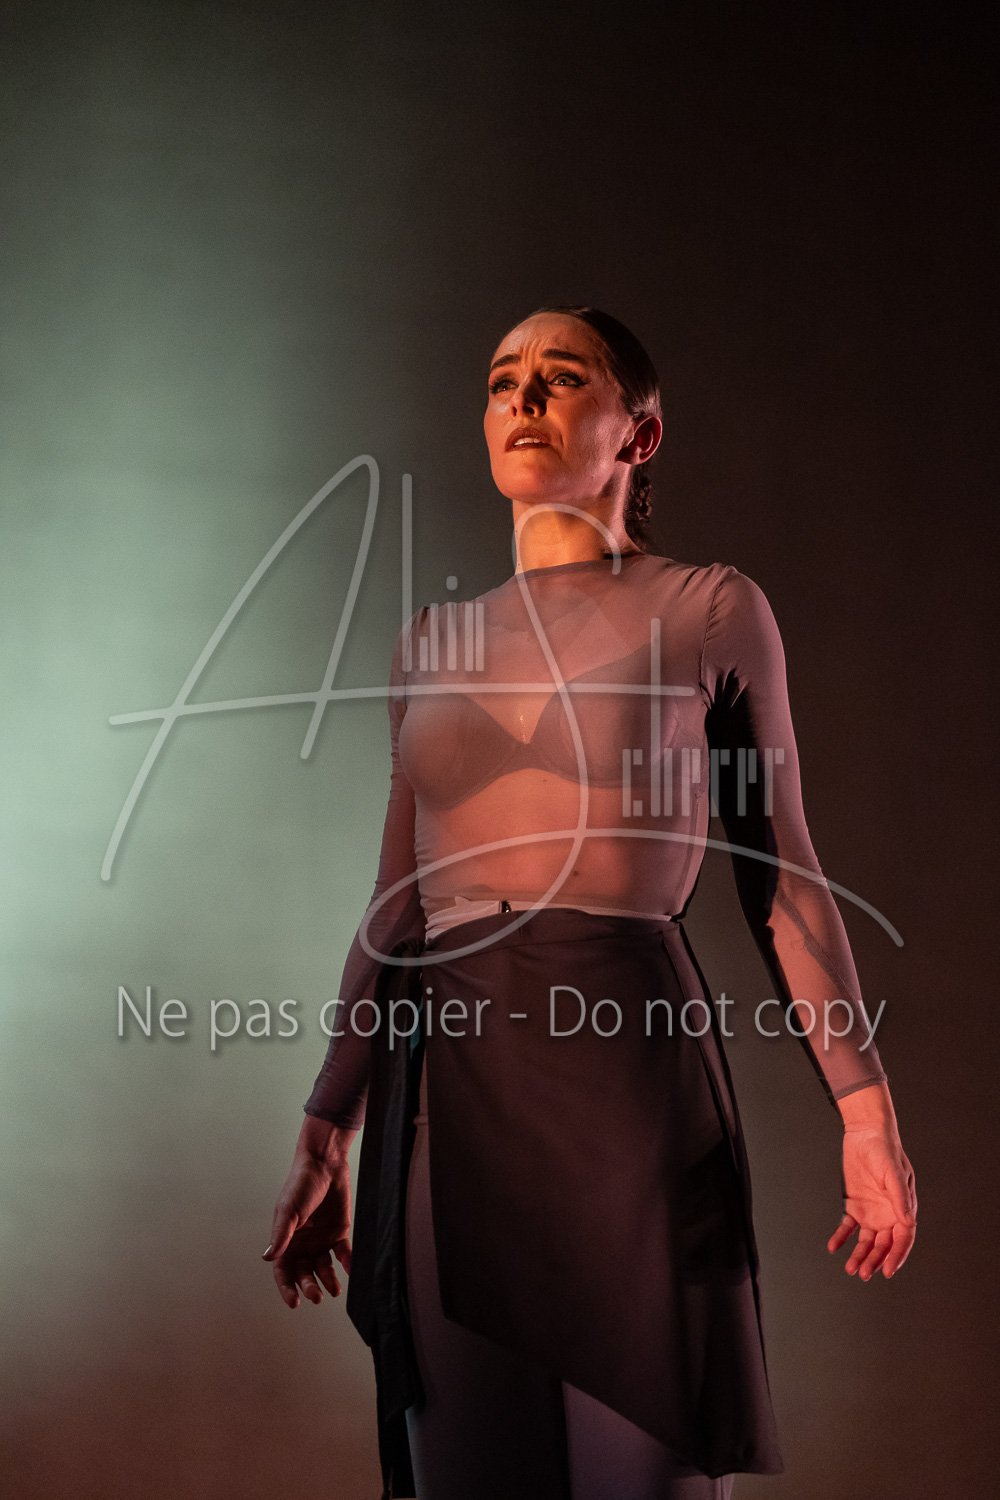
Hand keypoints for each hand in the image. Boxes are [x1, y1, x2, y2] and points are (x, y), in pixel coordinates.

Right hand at [262, 1155, 352, 1308]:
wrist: (325, 1164)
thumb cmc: (301, 1184)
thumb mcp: (289, 1210)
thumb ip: (280, 1235)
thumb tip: (267, 1258)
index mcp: (286, 1240)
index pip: (283, 1270)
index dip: (286, 1288)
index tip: (294, 1302)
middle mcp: (303, 1243)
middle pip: (304, 1273)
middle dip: (309, 1286)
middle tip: (316, 1296)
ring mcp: (321, 1239)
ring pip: (323, 1268)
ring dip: (328, 1280)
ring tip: (334, 1290)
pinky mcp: (339, 1232)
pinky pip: (343, 1253)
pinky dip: (347, 1263)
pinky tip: (351, 1270)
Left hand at [827, 1126, 916, 1279]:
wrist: (865, 1134)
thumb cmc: (885, 1151)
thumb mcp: (894, 1173)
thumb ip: (900, 1198)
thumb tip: (908, 1222)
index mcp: (903, 1209)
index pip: (903, 1239)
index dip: (897, 1256)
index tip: (888, 1271)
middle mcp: (888, 1215)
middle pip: (883, 1245)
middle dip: (874, 1261)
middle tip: (862, 1274)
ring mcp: (870, 1212)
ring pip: (866, 1241)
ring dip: (859, 1255)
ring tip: (850, 1269)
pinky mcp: (853, 1206)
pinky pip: (847, 1227)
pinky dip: (841, 1238)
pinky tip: (833, 1247)